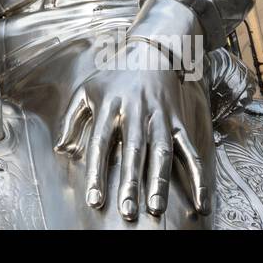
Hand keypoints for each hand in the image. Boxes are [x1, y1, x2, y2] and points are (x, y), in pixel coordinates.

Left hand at [56, 40, 211, 221]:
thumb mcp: (85, 90)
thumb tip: (61, 149)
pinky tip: (201, 201)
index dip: (96, 172)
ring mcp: (159, 117)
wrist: (150, 51)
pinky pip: (190, 151)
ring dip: (160, 180)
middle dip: (130, 182)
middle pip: (133, 150)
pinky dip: (197, 177)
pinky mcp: (178, 121)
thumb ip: (70, 120)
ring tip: (155, 207)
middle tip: (127, 210)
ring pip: (161, 151)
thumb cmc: (112, 77)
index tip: (94, 200)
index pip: (100, 143)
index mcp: (109, 106)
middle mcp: (135, 112)